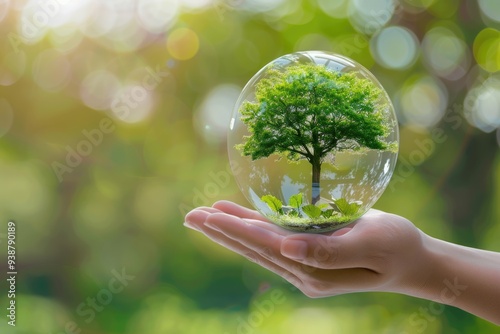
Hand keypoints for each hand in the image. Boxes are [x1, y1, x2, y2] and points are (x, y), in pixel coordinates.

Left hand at [184, 201, 430, 297]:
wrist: (412, 260)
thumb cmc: (398, 247)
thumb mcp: (371, 245)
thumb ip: (329, 251)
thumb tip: (287, 249)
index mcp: (315, 270)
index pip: (267, 246)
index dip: (237, 229)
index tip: (208, 216)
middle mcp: (302, 270)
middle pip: (253, 248)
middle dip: (221, 231)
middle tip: (189, 216)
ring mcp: (303, 264)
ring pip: (258, 244)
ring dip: (230, 229)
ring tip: (202, 216)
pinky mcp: (307, 255)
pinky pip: (273, 238)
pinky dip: (252, 226)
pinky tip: (236, 216)